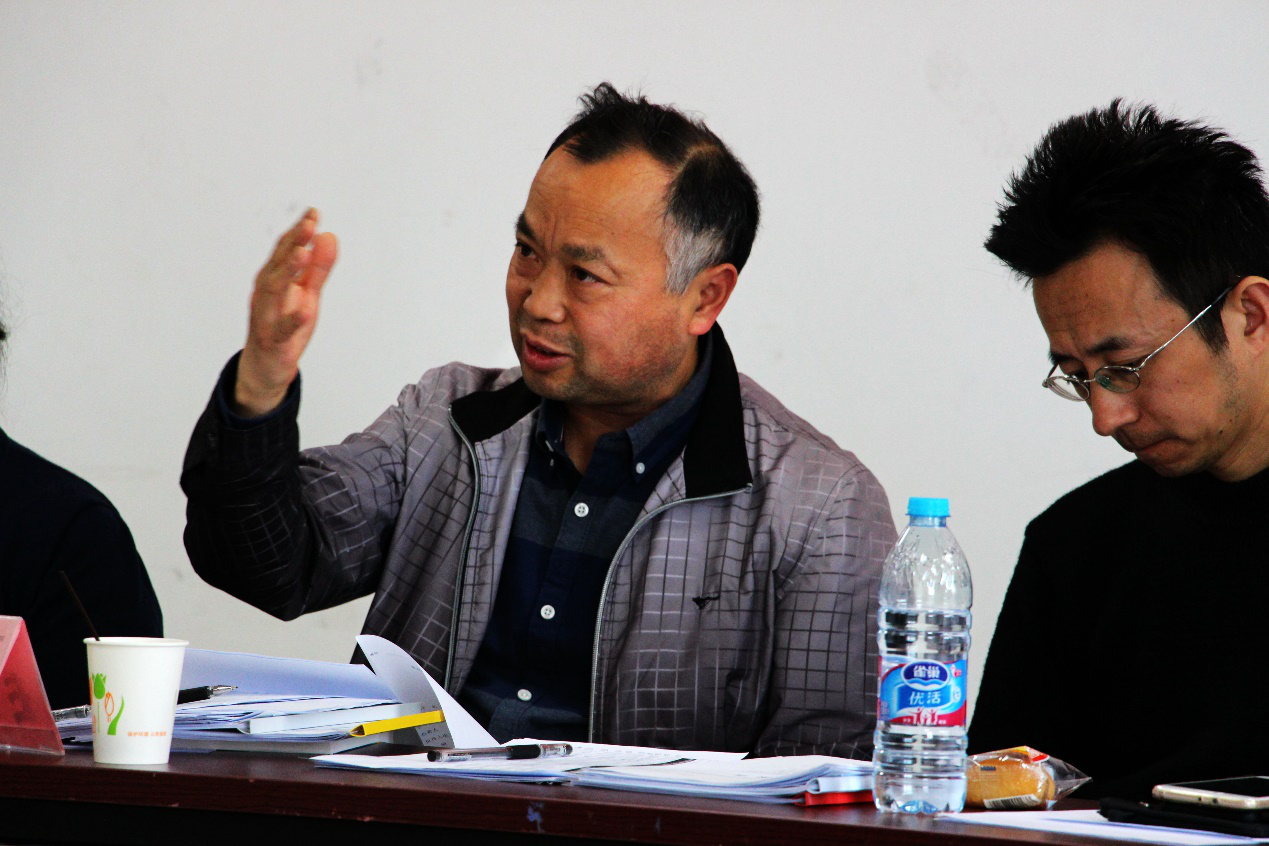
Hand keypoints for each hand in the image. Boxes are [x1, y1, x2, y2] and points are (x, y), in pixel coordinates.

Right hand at [234, 209, 337, 416]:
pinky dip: (293, 320)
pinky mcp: (274, 340)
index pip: (285, 250)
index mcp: (274, 279)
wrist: (267, 366)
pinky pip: (283, 329)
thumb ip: (318, 268)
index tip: (314, 213)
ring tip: (303, 254)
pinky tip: (305, 311)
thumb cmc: (284, 325)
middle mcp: (266, 293)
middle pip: (277, 264)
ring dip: (287, 271)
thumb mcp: (307, 294)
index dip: (299, 231)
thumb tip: (328, 236)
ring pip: (273, 290)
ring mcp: (267, 316)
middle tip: (308, 224)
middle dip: (292, 243)